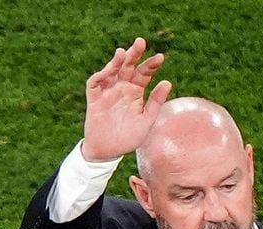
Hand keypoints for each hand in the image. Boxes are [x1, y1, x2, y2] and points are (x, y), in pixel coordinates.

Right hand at [82, 37, 172, 161]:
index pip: (144, 73)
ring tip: (123, 52)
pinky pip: (94, 83)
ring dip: (116, 61)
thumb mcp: (146, 120)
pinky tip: (108, 71)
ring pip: (112, 71)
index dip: (151, 65)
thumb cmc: (129, 137)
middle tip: (141, 42)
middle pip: (128, 66)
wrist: (108, 151)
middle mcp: (122, 88)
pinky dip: (100, 76)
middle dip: (134, 54)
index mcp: (136, 92)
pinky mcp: (94, 98)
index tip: (160, 57)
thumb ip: (156, 102)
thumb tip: (168, 82)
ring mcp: (108, 92)